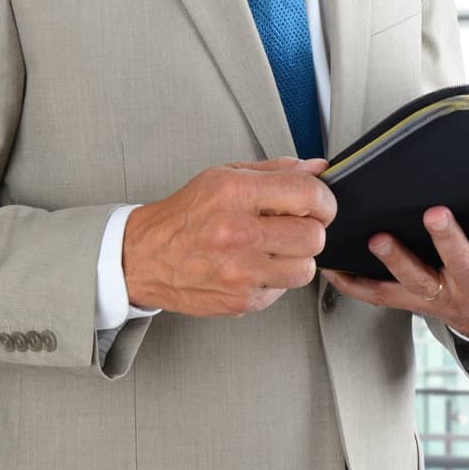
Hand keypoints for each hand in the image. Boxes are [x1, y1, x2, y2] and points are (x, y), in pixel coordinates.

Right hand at [122, 156, 335, 317]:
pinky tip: (256, 265)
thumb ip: (276, 171)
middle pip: (314, 236)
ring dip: (297, 257)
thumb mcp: (225, 176)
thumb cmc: (185, 215)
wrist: (144, 256)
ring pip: (306, 268)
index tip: (320, 202)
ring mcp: (240, 272)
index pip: (308, 195)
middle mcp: (238, 233)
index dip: (324, 199)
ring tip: (275, 248)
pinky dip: (276, 278)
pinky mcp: (241, 300)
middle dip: (312, 229)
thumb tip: (317, 168)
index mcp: (236, 194)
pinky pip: (283, 290)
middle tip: (296, 225)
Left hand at [321, 186, 468, 339]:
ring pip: (416, 281)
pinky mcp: (413, 302)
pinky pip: (380, 297)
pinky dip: (355, 284)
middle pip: (460, 264)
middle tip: (435, 213)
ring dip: (397, 260)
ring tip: (378, 239)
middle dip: (447, 239)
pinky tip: (335, 268)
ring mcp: (439, 296)